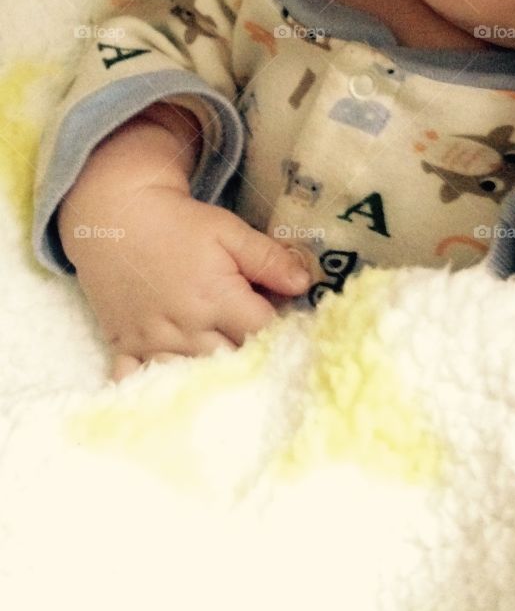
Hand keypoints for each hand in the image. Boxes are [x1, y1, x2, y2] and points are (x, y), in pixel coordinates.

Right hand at [62, 181, 311, 381]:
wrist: (115, 217)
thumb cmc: (178, 223)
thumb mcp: (229, 231)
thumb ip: (267, 258)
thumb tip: (304, 285)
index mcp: (216, 299)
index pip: (263, 333)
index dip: (281, 332)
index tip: (291, 331)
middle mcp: (185, 328)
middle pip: (231, 363)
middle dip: (250, 359)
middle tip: (263, 353)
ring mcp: (151, 342)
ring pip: (190, 379)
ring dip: (210, 377)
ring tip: (228, 376)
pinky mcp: (124, 346)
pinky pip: (137, 384)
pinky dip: (154, 391)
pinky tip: (173, 393)